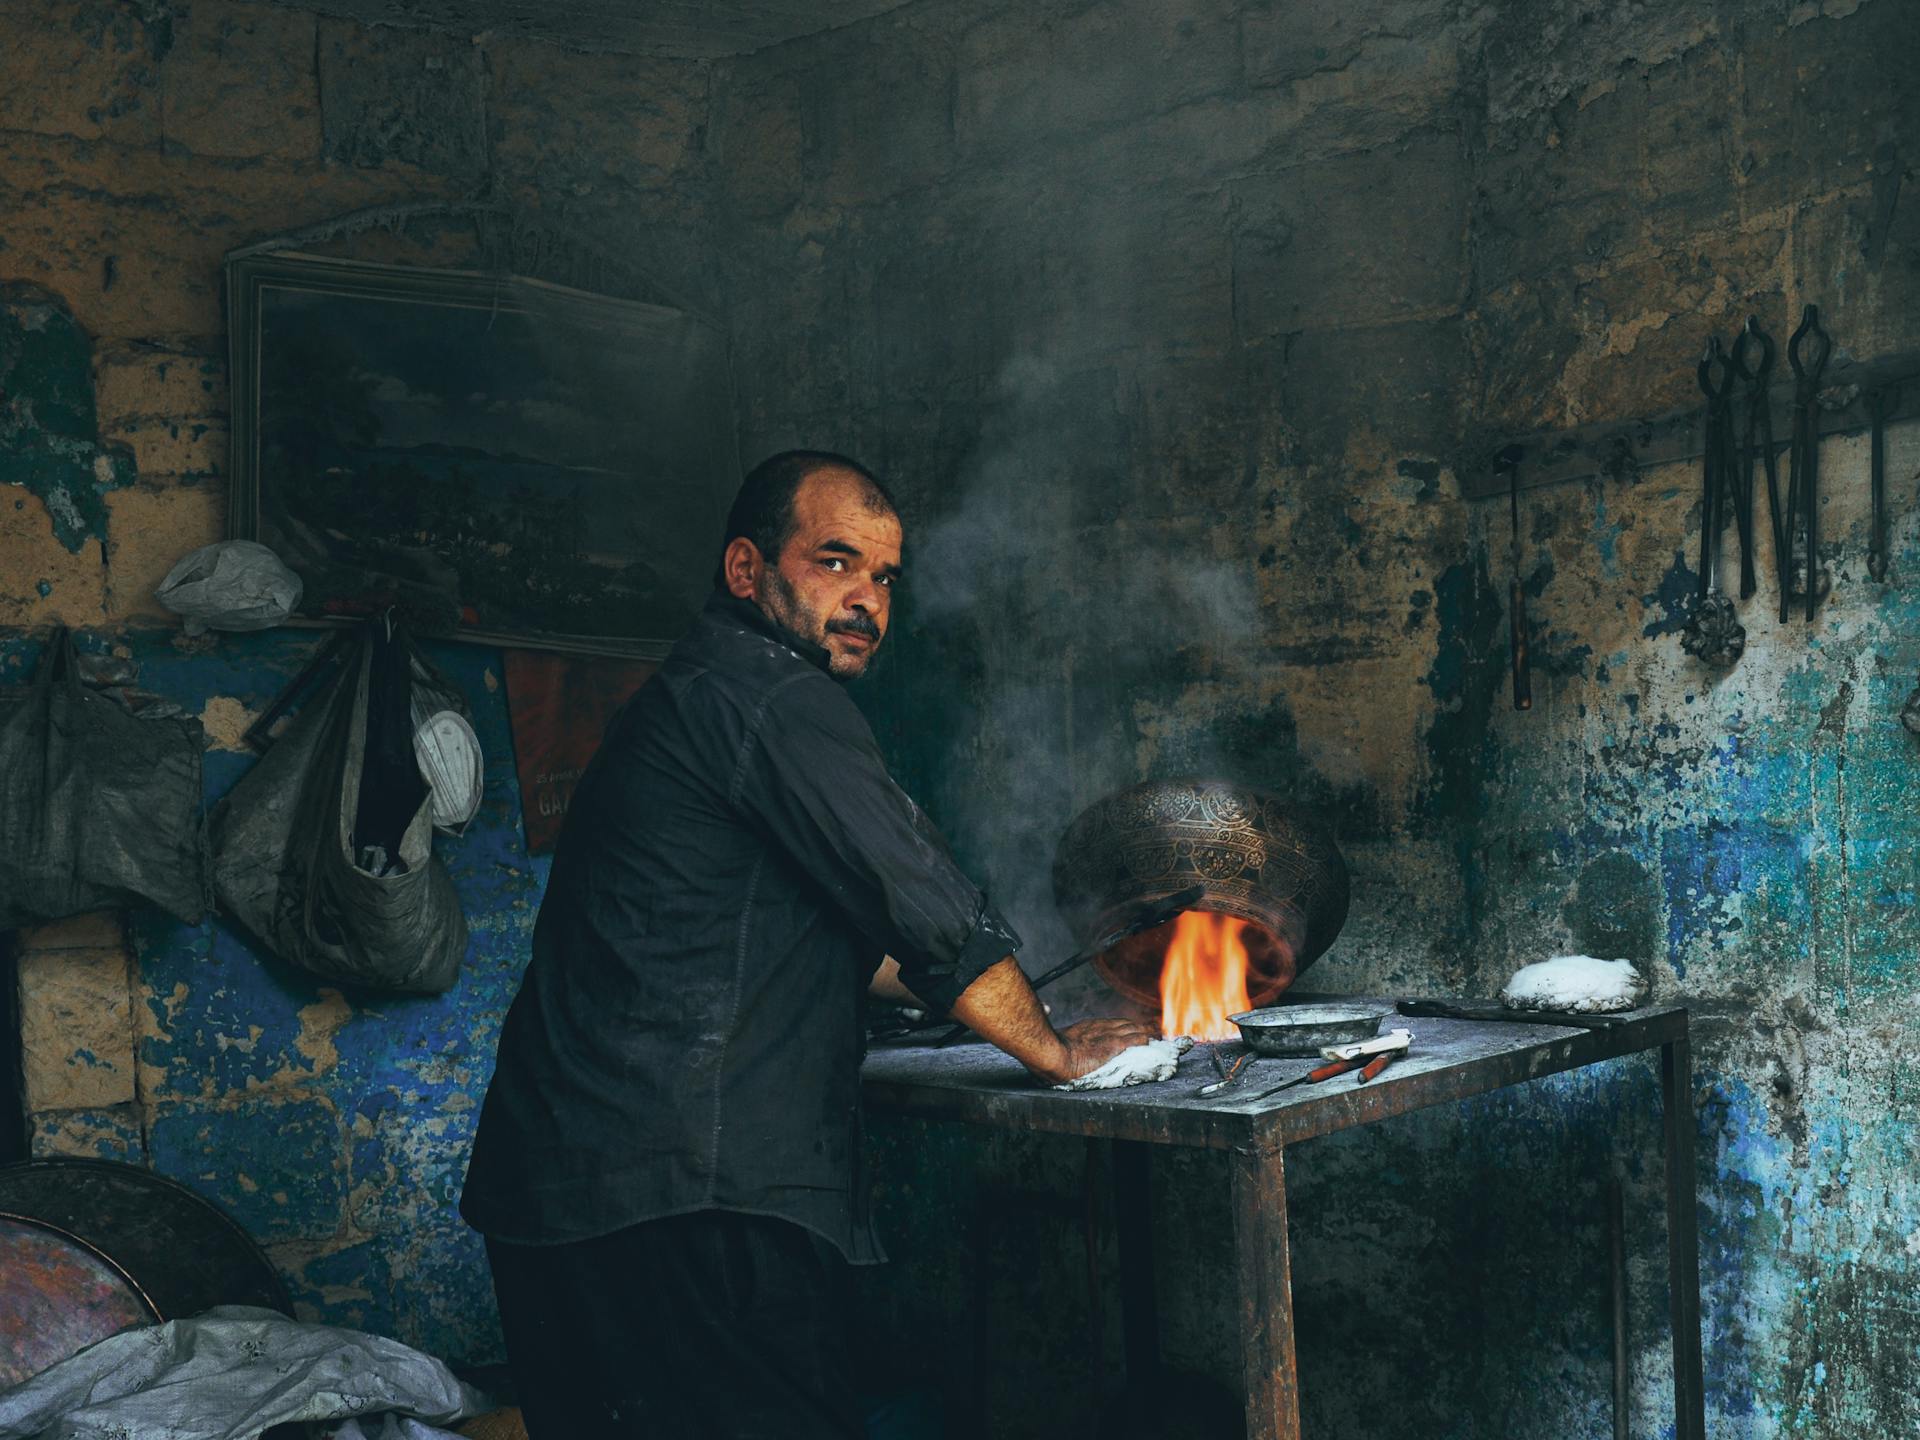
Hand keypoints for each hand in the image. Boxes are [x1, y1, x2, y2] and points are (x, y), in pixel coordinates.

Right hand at [1039, 1018, 1159, 1084]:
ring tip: (1160, 1034)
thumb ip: (1062, 1029)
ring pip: (1136, 1029)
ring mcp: (1109, 1035)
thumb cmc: (1052, 1047)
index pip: (1115, 1023)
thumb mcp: (1059, 1035)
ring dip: (1149, 1032)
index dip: (1128, 1025)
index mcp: (1090, 1026)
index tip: (1137, 1026)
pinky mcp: (1115, 1045)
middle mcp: (1103, 1027)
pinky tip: (1154, 1041)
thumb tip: (1046, 1006)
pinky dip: (1147, 1039)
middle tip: (1156, 1028)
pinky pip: (1136, 1040)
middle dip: (1143, 1026)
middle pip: (1129, 1024)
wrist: (1055, 1055)